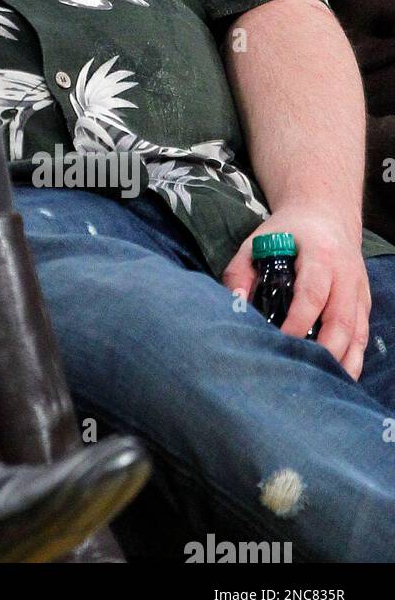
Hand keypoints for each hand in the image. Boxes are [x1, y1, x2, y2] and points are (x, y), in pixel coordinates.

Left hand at [222, 206, 370, 379]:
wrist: (326, 215)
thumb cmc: (288, 232)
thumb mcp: (258, 240)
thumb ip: (241, 270)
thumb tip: (235, 302)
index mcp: (320, 256)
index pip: (313, 294)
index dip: (299, 321)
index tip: (281, 342)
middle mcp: (346, 276)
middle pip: (342, 320)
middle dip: (324, 350)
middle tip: (301, 372)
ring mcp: (359, 292)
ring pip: (358, 334)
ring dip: (342, 362)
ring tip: (320, 384)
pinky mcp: (364, 304)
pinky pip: (363, 337)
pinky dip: (352, 359)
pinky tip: (336, 377)